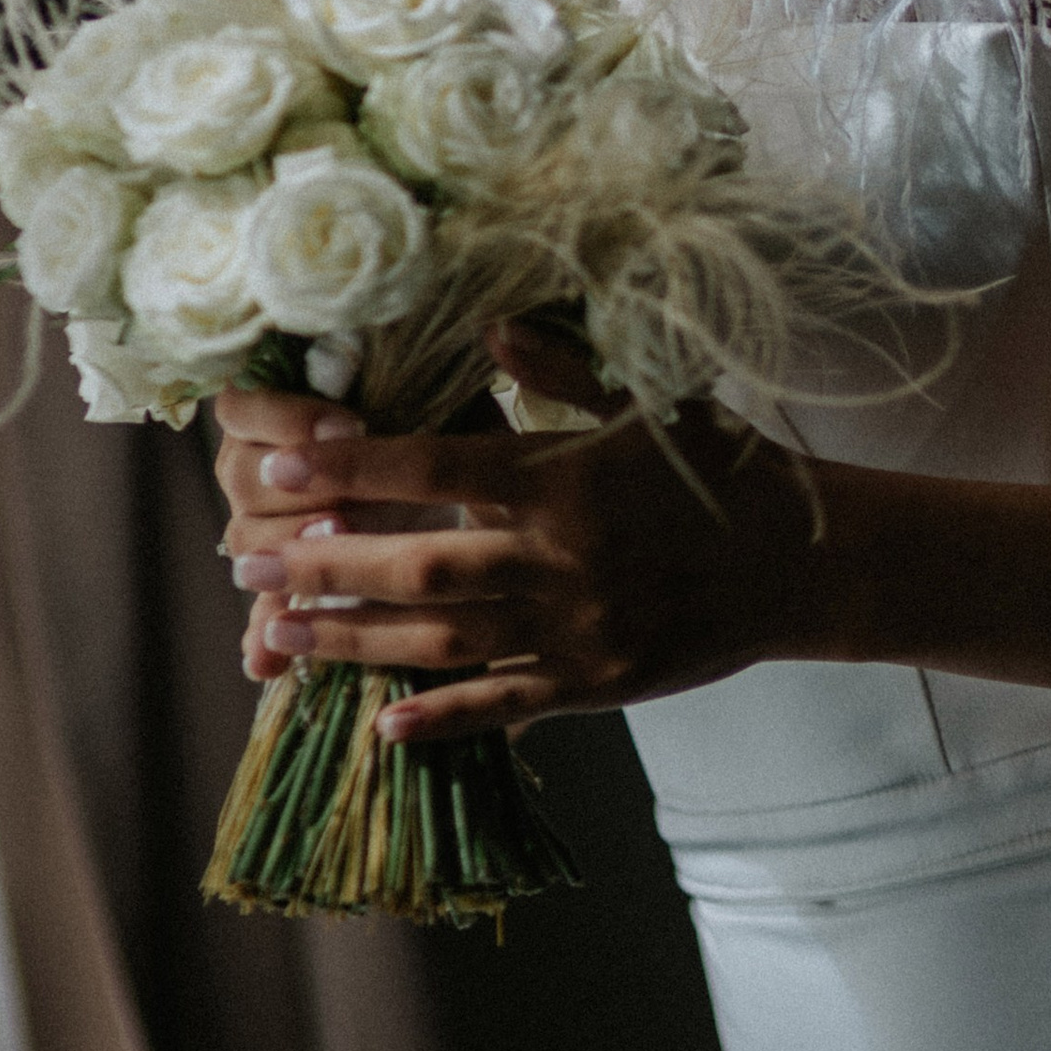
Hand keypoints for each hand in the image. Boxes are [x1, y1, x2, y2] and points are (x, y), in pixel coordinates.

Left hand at [215, 331, 828, 742]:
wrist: (805, 562)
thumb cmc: (724, 468)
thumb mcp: (651, 400)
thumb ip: (561, 370)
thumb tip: (489, 325)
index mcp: (566, 476)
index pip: (436, 465)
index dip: (351, 468)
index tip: (278, 468)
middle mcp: (562, 556)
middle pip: (419, 563)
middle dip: (325, 564)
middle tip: (245, 562)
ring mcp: (576, 627)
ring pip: (443, 639)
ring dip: (354, 640)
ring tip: (281, 635)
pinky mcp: (595, 684)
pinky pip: (502, 705)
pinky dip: (440, 718)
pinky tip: (379, 725)